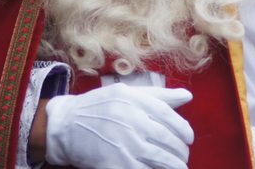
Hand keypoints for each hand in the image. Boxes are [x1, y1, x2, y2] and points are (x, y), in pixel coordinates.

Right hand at [43, 84, 193, 168]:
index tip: (188, 139)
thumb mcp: (125, 93)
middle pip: (167, 139)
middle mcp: (131, 120)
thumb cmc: (97, 107)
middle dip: (180, 151)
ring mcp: (123, 143)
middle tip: (183, 156)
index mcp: (134, 100)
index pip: (169, 116)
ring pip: (160, 158)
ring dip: (174, 166)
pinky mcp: (115, 162)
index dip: (184, 130)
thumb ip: (158, 96)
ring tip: (179, 168)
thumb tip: (187, 96)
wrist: (66, 126)